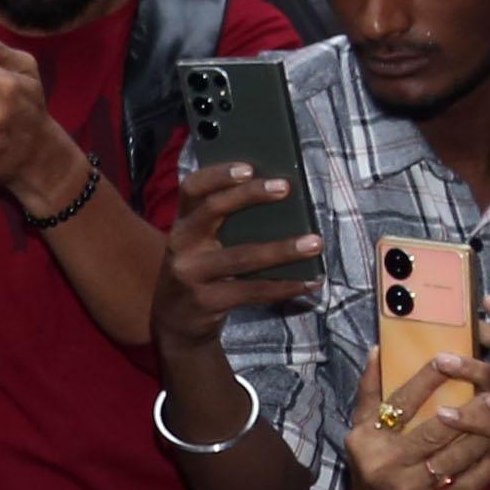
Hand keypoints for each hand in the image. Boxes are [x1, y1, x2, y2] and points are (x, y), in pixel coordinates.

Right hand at [151, 169, 322, 358]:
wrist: (174, 322)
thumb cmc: (201, 271)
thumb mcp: (201, 244)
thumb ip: (225, 223)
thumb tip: (278, 199)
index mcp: (182, 223)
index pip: (192, 188)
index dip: (217, 175)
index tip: (248, 167)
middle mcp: (181, 244)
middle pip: (212, 211)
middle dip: (250, 195)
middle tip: (286, 187)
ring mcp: (191, 274)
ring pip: (241, 257)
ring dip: (282, 249)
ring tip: (315, 242)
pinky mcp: (206, 302)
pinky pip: (252, 292)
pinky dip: (285, 286)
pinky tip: (310, 281)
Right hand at [345, 353, 489, 489]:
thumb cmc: (372, 472)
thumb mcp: (362, 436)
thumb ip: (369, 394)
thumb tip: (378, 349)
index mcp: (366, 440)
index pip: (399, 404)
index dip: (424, 381)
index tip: (447, 358)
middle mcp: (386, 463)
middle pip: (435, 431)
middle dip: (469, 410)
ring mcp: (411, 487)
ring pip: (457, 456)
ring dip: (485, 435)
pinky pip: (469, 481)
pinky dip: (486, 465)